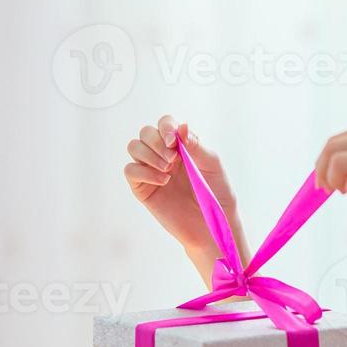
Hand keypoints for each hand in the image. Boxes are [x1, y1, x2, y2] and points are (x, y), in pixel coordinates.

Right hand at [124, 116, 249, 259]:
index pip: (164, 123)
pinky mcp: (142, 188)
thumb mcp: (212, 165)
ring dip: (149, 155)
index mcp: (180, 145)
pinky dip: (144, 172)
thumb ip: (196, 145)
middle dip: (156, 142)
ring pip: (134, 147)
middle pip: (145, 132)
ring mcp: (151, 171)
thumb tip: (182, 126)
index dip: (165, 127)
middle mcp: (163, 155)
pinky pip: (130, 170)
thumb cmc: (216, 193)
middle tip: (172, 160)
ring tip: (168, 170)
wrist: (211, 223)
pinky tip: (163, 181)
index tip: (174, 142)